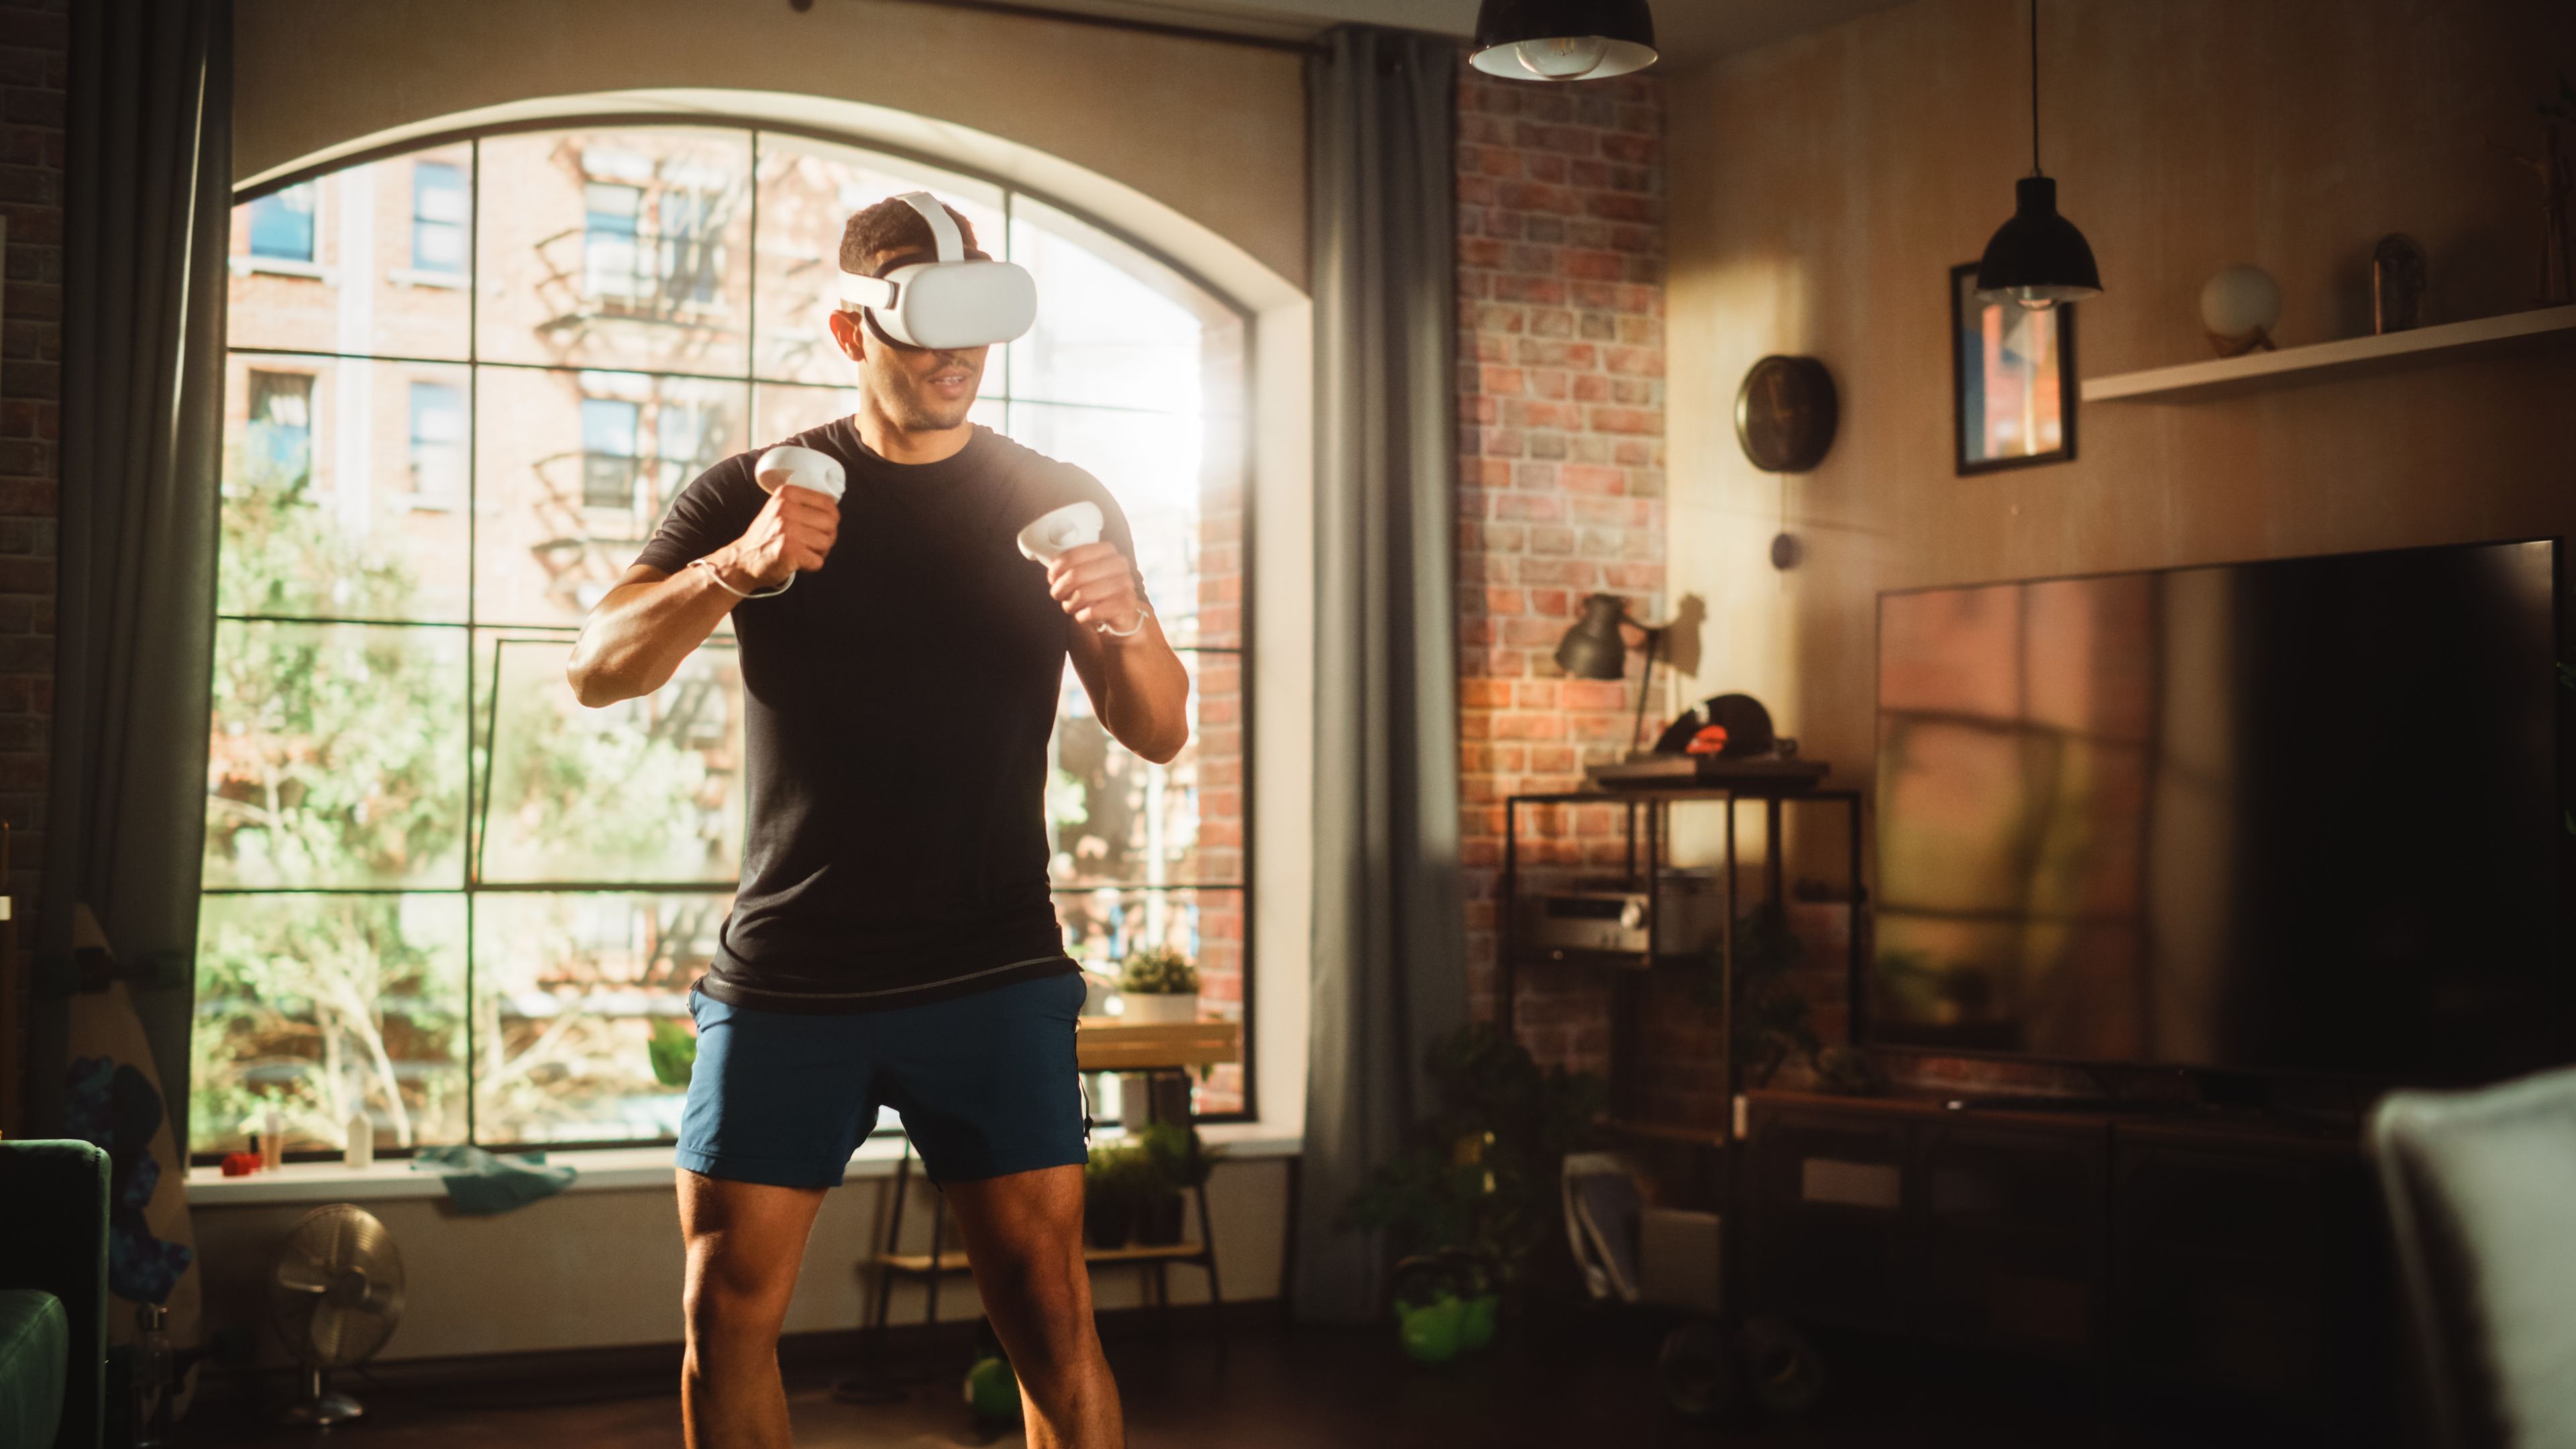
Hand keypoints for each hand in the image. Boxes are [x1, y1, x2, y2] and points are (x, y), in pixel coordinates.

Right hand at [717, 485, 838, 586]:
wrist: (744, 559)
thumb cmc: (768, 535)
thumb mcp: (781, 509)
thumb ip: (804, 503)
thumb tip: (834, 507)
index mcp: (787, 494)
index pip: (828, 503)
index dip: (831, 518)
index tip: (822, 526)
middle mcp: (785, 508)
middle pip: (831, 524)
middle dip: (827, 537)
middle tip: (812, 543)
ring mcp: (787, 529)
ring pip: (826, 542)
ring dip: (819, 552)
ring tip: (803, 551)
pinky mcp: (789, 551)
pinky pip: (818, 561)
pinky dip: (811, 565)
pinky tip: (797, 562)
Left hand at [1046, 541, 1145, 635]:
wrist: (1120, 613)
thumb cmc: (1098, 591)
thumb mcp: (1085, 574)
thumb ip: (1070, 567)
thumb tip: (1053, 571)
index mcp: (1107, 550)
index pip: (1075, 554)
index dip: (1057, 568)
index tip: (1052, 577)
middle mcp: (1119, 564)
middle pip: (1076, 574)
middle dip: (1060, 588)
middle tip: (1057, 595)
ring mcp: (1125, 583)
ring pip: (1083, 594)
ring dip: (1070, 604)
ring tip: (1070, 606)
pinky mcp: (1126, 604)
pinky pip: (1092, 611)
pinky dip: (1081, 616)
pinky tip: (1082, 615)